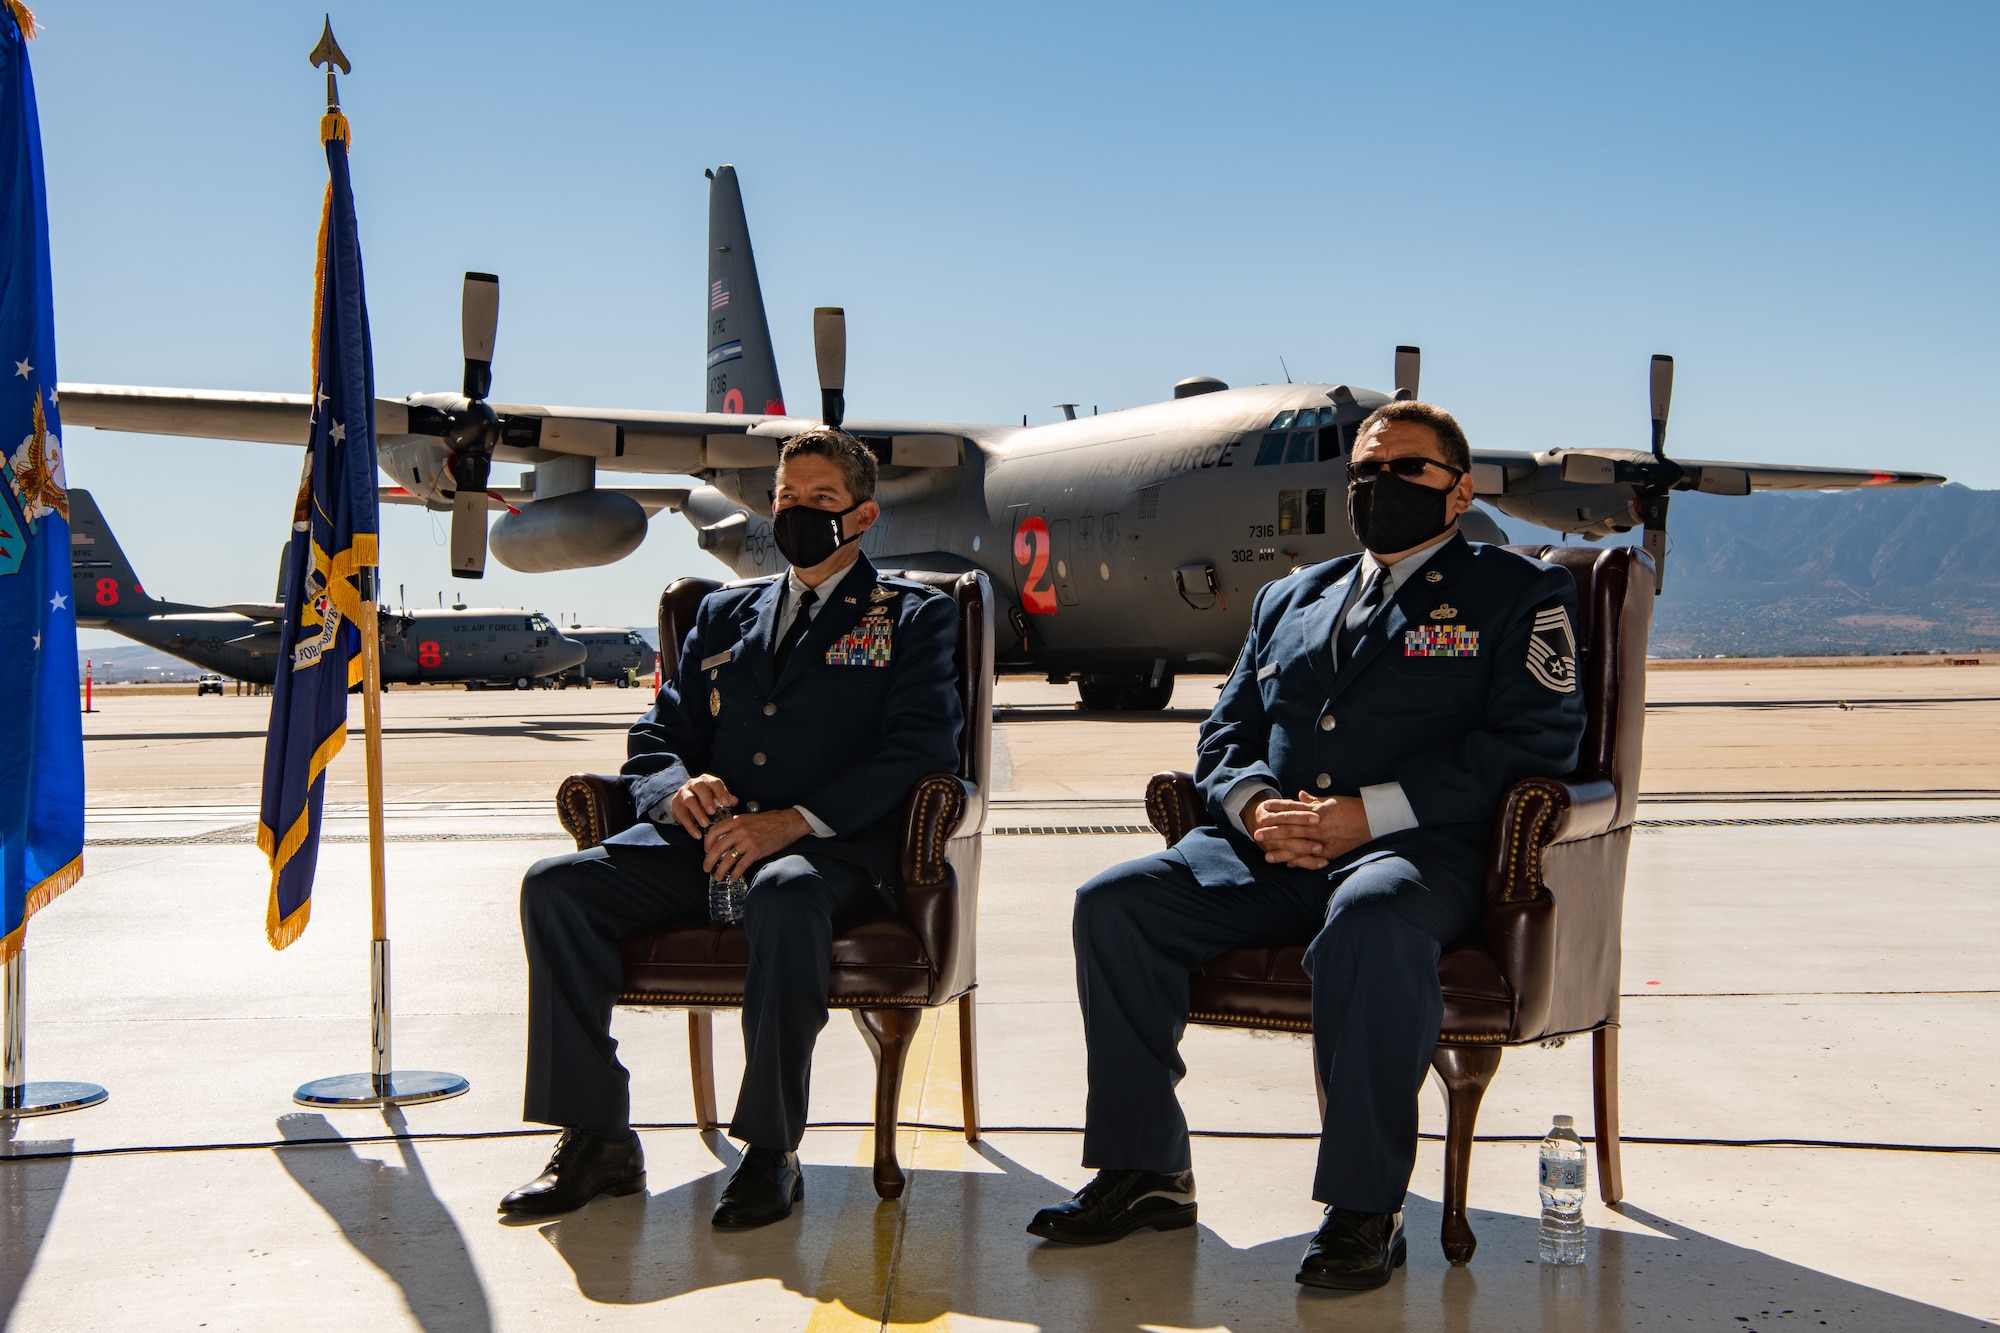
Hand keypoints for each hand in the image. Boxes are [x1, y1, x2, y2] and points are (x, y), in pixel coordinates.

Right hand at [669, 773, 736, 838]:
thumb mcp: (715, 796)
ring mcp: (683, 793)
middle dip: (707, 800)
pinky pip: (682, 815)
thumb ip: (725, 798)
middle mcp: (694, 784)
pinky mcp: (676, 805)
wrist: (684, 801)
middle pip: (700, 788)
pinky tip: (697, 834)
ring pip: (689, 800)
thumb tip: (734, 801)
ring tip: (705, 823)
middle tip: (713, 812)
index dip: (721, 792)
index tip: (726, 803)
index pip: (714, 783)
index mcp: (707, 781)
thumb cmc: (704, 798)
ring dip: (698, 812)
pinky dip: (690, 826)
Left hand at [702, 807, 810, 878]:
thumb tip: (726, 838)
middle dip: (709, 860)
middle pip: (717, 847)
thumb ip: (737, 826)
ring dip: (720, 870)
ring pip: (727, 858)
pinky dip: (735, 873)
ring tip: (717, 876)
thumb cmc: (771, 820)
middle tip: (706, 867)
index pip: (714, 831)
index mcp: (737, 821)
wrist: (788, 822)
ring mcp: (748, 841)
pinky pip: (741, 865)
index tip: (706, 849)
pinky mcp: (756, 851)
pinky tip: (733, 877)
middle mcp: (740, 830)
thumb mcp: (749, 818)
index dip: (707, 842)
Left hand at [1246, 791, 1370, 869]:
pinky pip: (1313, 859)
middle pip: (1291, 829)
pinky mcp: (1332, 852)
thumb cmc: (1352, 808)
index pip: (1292, 809)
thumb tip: (1299, 794)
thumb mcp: (1332, 800)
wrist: (1373, 820)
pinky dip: (1300, 862)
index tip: (1263, 809)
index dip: (1277, 810)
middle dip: (1273, 832)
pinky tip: (1288, 865)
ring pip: (1299, 847)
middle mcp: (1319, 826)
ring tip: (1267, 855)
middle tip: (1257, 834)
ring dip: (1282, 852)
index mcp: (1317, 811)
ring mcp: (1324, 841)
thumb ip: (1313, 800)